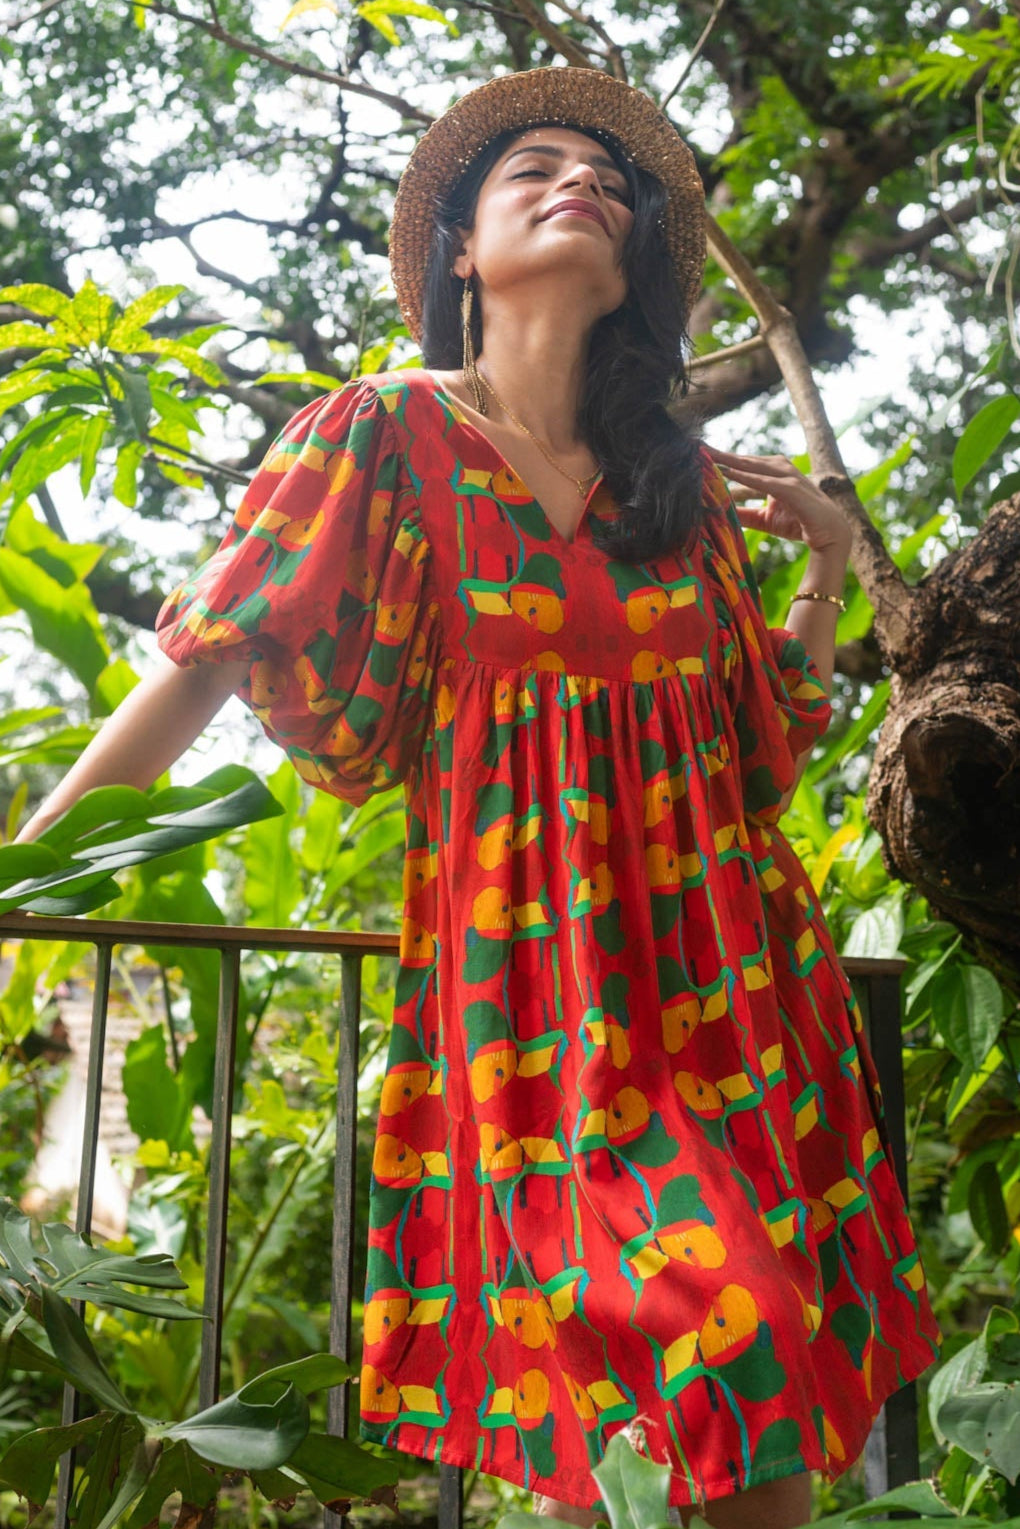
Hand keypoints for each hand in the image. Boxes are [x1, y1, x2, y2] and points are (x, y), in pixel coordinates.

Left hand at [706, 446, 850, 555]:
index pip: (743, 465)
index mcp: (774, 473)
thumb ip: (745, 514)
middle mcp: (780, 470)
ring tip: (708, 456)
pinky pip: (765, 482)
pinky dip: (746, 477)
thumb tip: (722, 513)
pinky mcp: (793, 489)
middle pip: (745, 461)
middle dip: (721, 455)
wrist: (831, 535)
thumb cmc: (800, 523)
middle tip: (696, 448)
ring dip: (730, 461)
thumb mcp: (765, 520)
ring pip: (753, 466)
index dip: (722, 460)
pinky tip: (728, 473)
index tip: (700, 455)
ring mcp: (788, 477)